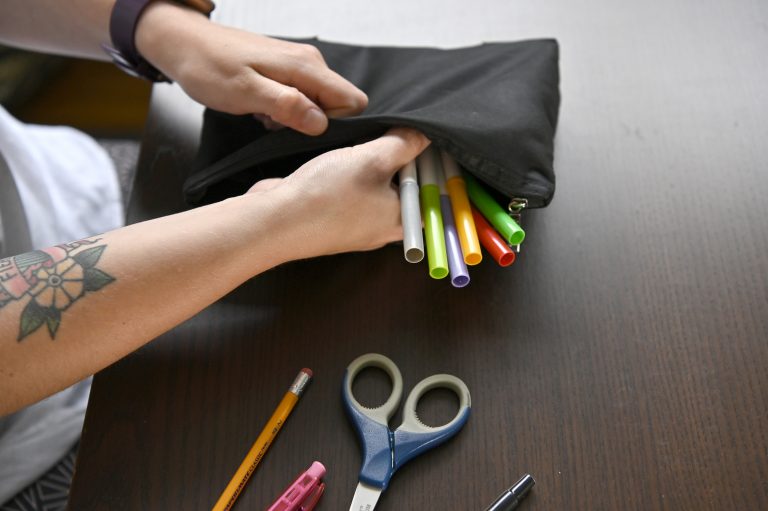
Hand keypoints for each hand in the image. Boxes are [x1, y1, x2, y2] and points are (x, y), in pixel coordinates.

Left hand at [135, 1, 367, 134]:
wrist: (184, 43)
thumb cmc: (208, 67)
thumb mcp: (246, 92)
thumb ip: (286, 106)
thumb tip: (321, 123)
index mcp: (306, 66)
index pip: (352, 101)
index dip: (335, 124)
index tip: (302, 129)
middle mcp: (309, 62)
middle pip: (337, 104)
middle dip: (312, 123)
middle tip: (276, 123)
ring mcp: (298, 65)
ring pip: (318, 104)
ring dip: (295, 118)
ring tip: (263, 115)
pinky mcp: (286, 70)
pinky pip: (302, 98)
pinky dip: (284, 110)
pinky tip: (260, 109)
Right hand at [248, 128, 429, 260]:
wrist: (275, 221)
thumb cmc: (327, 195)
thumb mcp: (372, 160)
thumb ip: (403, 144)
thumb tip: (425, 132)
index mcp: (403, 221)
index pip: (433, 192)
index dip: (434, 163)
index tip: (427, 137)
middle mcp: (383, 226)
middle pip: (405, 187)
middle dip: (402, 159)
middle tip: (396, 130)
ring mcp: (356, 223)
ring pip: (377, 186)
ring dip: (374, 163)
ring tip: (370, 137)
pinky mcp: (333, 215)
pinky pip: (352, 189)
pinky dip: (352, 171)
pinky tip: (346, 152)